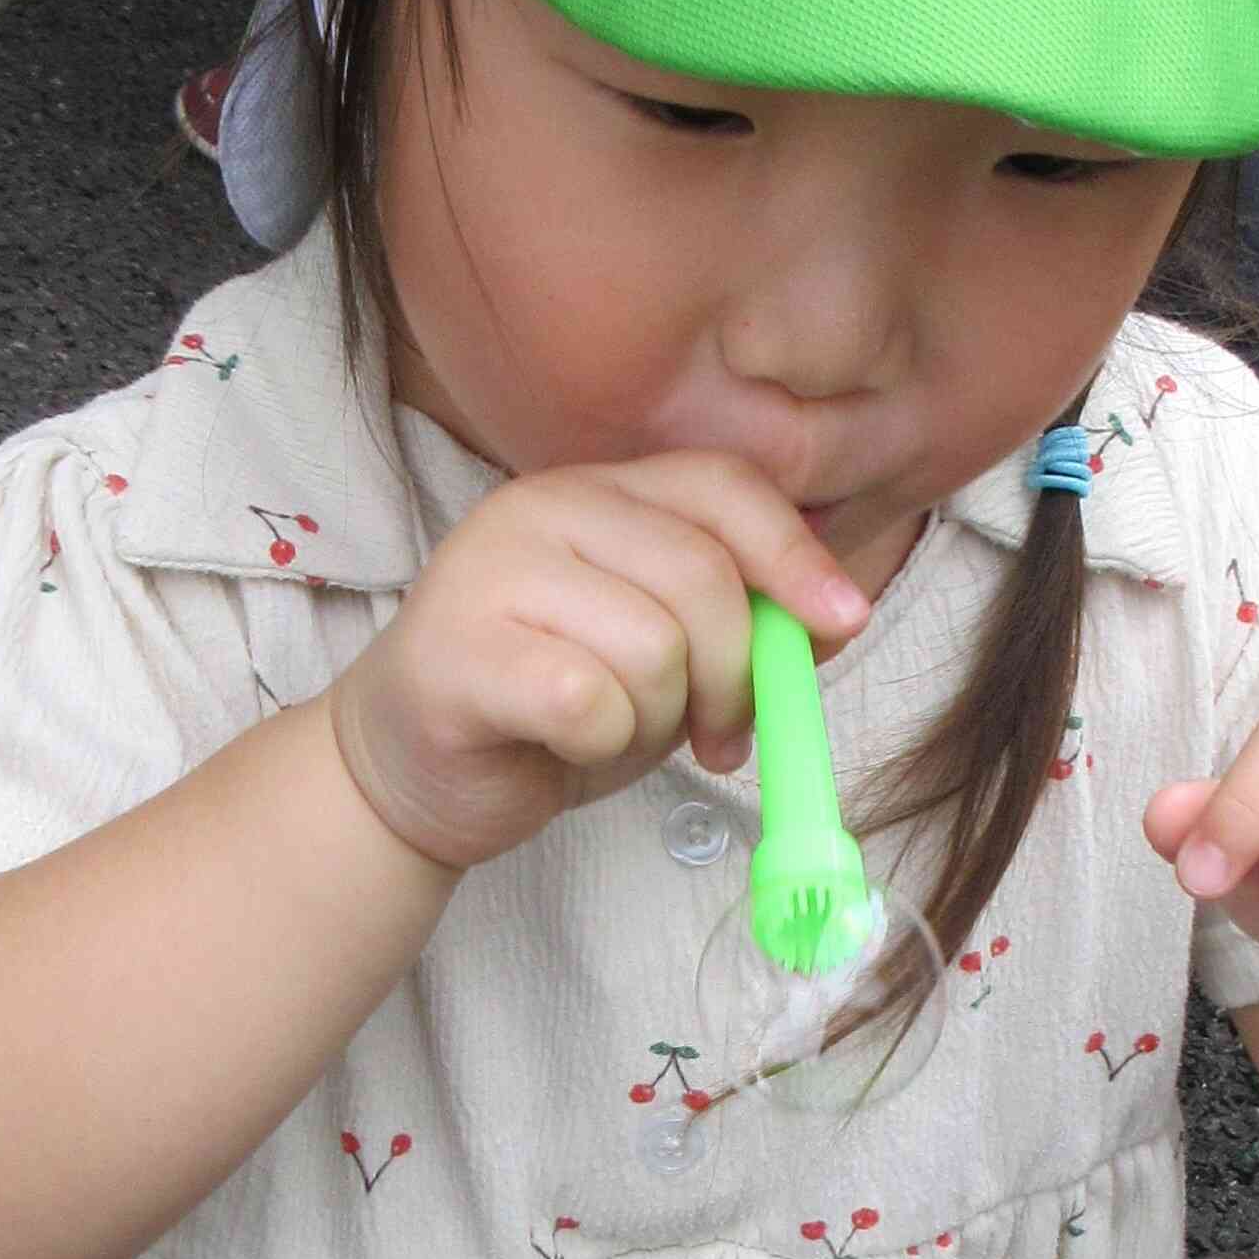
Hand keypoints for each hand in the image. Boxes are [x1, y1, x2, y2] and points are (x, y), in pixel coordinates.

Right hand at [324, 457, 869, 875]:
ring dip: (661, 717)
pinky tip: (569, 745)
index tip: (843, 623)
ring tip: (619, 730)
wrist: (414, 772)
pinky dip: (604, 743)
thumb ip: (742, 619)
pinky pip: (589, 702)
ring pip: (653, 647)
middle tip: (718, 733)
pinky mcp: (455, 653)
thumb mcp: (668, 653)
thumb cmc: (553, 707)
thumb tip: (836, 615)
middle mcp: (538, 509)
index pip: (722, 486)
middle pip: (702, 577)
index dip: (795, 554)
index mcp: (597, 492)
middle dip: (737, 674)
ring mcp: (487, 573)